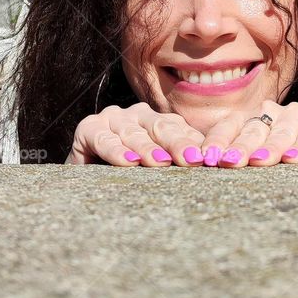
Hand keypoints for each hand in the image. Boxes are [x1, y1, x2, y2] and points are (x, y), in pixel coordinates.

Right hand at [65, 102, 206, 166]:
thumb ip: (179, 163)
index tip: (210, 160)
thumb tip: (213, 166)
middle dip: (177, 144)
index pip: (180, 129)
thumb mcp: (155, 167)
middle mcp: (137, 116)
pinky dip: (116, 151)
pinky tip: (127, 162)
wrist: (83, 181)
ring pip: (134, 133)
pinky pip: (104, 139)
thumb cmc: (127, 176)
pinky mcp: (88, 128)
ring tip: (161, 162)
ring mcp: (113, 118)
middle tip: (192, 160)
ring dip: (147, 148)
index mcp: (158, 122)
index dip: (195, 144)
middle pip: (161, 127)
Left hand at [199, 100, 297, 167]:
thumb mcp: (252, 165)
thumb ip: (231, 163)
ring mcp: (295, 116)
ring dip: (270, 147)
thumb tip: (199, 170)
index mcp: (248, 119)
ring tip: (260, 161)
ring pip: (280, 131)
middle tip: (229, 162)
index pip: (228, 127)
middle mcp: (269, 112)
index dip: (217, 142)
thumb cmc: (277, 170)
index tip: (206, 158)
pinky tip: (292, 158)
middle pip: (252, 129)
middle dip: (240, 146)